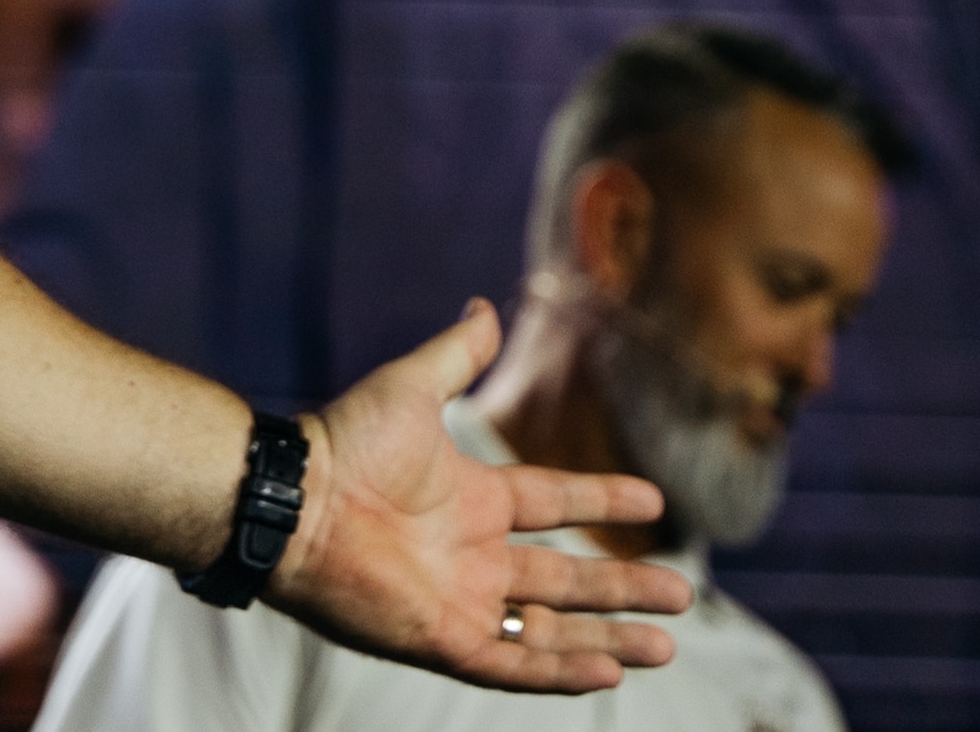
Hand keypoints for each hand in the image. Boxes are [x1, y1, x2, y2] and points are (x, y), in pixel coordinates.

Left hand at [269, 301, 690, 690]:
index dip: (606, 501)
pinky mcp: (442, 639)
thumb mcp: (413, 387)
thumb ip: (456, 354)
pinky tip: (607, 672)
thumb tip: (484, 307)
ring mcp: (461, 600)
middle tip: (683, 594)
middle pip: (568, 578)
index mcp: (474, 499)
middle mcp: (475, 555)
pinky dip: (559, 672)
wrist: (296, 499)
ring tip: (664, 647)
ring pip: (550, 629)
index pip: (557, 504)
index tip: (656, 503)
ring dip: (607, 637)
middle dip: (625, 587)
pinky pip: (511, 666)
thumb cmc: (345, 442)